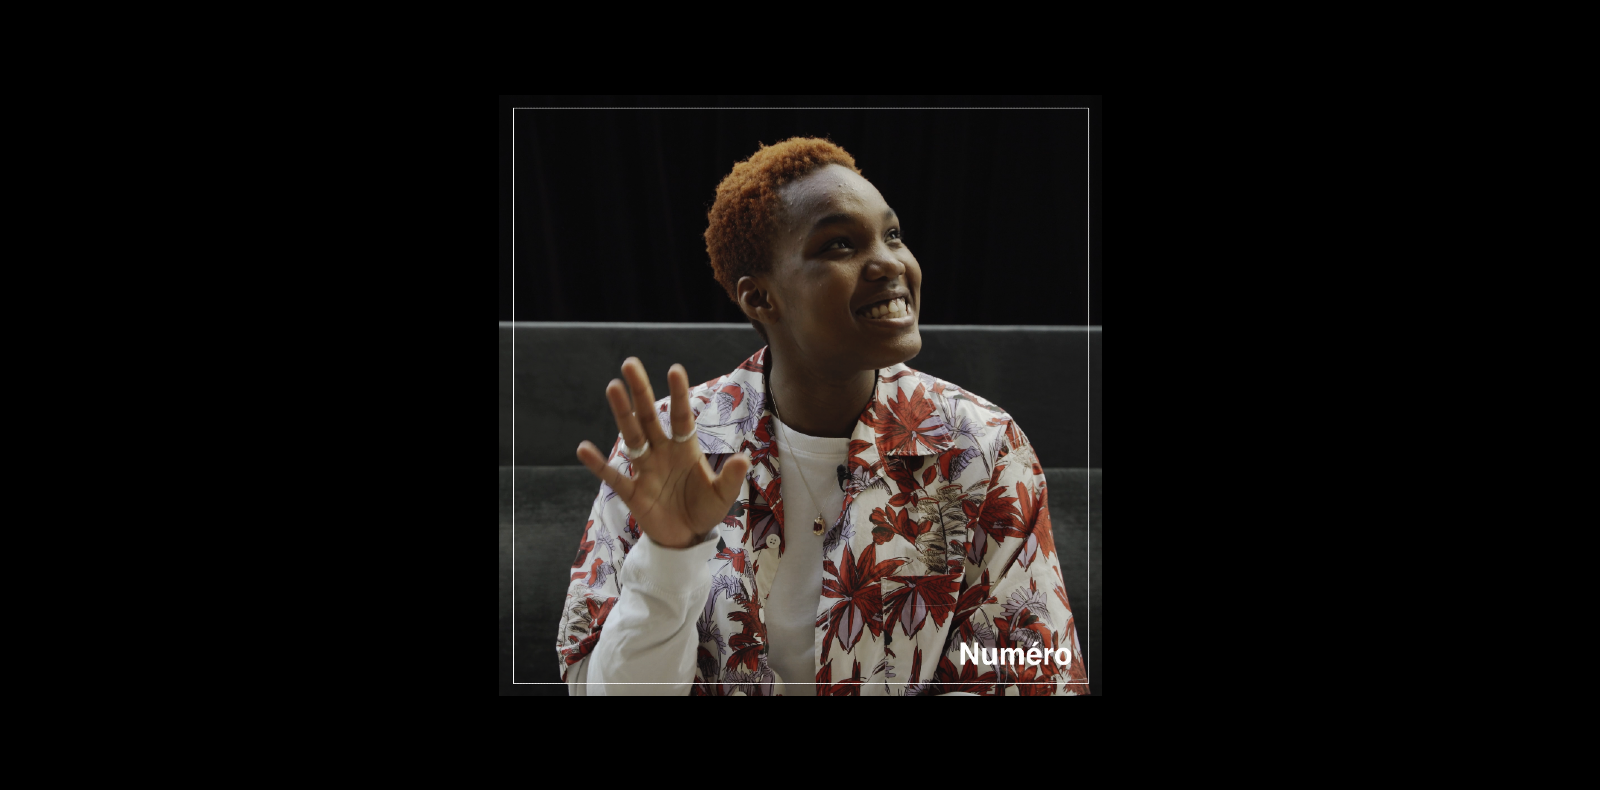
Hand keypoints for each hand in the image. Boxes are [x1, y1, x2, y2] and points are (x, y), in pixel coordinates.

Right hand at [576, 358, 751, 549]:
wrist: (687, 538)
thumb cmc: (705, 509)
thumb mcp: (723, 495)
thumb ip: (731, 477)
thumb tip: (743, 459)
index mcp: (685, 448)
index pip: (681, 416)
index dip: (678, 394)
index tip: (674, 369)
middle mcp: (662, 452)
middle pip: (648, 416)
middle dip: (640, 391)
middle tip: (630, 363)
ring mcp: (645, 469)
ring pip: (631, 436)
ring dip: (622, 413)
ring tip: (613, 388)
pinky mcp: (632, 491)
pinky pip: (613, 476)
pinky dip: (598, 464)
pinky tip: (583, 448)